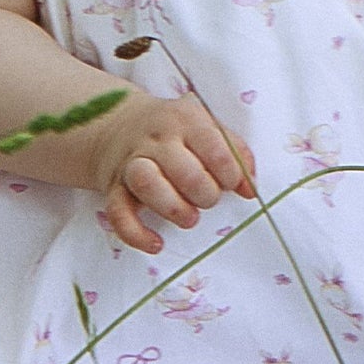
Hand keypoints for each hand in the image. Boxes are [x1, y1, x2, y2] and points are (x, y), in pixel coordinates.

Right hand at [84, 92, 256, 253]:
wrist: (117, 124)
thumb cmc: (174, 131)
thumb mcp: (205, 126)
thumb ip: (233, 151)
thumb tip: (250, 189)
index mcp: (185, 119)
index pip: (212, 145)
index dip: (230, 171)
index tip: (233, 184)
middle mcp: (157, 139)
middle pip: (182, 167)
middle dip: (204, 192)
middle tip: (209, 200)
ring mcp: (132, 162)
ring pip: (147, 183)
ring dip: (173, 207)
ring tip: (190, 218)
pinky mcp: (114, 187)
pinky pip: (118, 213)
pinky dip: (137, 233)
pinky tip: (157, 243)